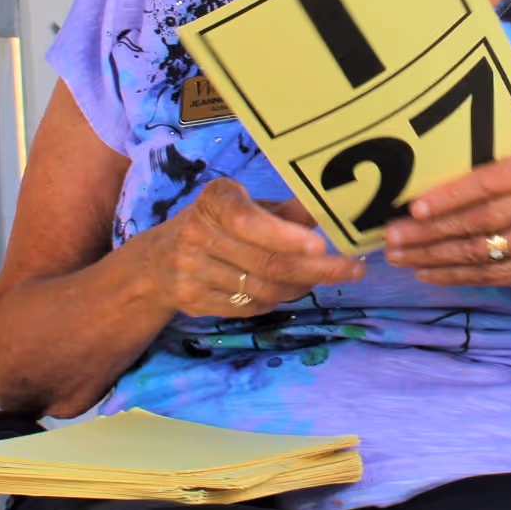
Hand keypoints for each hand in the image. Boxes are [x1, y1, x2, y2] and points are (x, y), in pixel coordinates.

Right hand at [145, 179, 362, 318]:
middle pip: (265, 262)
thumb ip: (286, 211)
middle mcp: (197, 235)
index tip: (320, 244)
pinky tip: (291, 289)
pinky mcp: (195, 302)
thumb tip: (328, 207)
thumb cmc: (218, 224)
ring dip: (300, 287)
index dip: (284, 235)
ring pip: (262, 289)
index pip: (249, 221)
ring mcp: (192, 272)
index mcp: (215, 202)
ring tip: (322, 277)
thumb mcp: (247, 207)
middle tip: (352, 269)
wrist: (158, 261)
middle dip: (316, 269)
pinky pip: (249, 307)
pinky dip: (277, 301)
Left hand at [382, 150, 510, 319]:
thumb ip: (502, 177)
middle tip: (392, 236)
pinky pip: (486, 275)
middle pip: (478, 220)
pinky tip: (425, 273)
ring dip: (432, 256)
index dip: (450, 196)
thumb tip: (432, 185)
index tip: (414, 206)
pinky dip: (452, 275)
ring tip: (399, 255)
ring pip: (478, 251)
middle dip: (429, 231)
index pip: (489, 183)